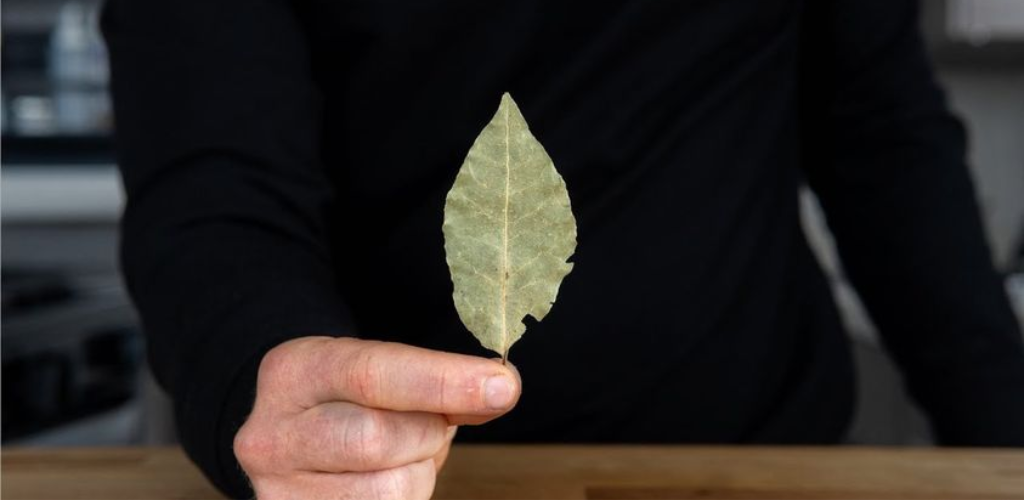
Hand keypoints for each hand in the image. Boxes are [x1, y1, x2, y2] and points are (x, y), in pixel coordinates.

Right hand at [234, 336, 520, 499]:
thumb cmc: (353, 401)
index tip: (503, 386)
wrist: (293, 437)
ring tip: (398, 457)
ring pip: (390, 491)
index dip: (443, 381)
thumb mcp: (383, 372)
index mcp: (295, 371)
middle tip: (427, 427)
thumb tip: (498, 392)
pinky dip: (405, 497)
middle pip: (380, 440)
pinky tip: (385, 482)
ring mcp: (278, 491)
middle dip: (427, 435)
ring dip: (417, 473)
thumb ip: (439, 382)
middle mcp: (273, 434)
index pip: (373, 374)